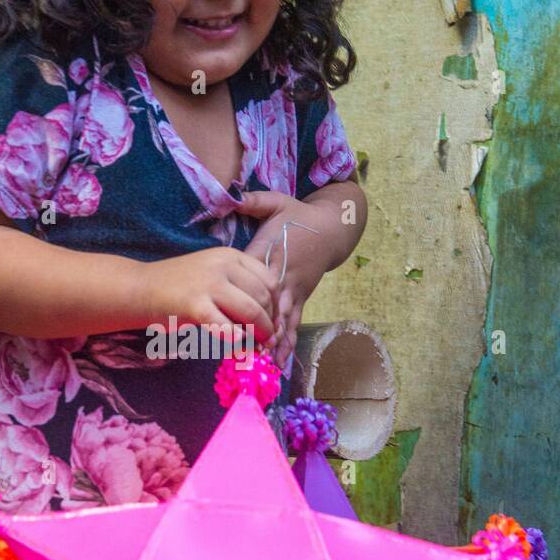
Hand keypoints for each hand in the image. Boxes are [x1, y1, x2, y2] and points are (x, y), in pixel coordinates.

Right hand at [138, 245, 279, 347]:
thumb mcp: (213, 273)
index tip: (271, 321)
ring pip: (251, 312)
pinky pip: (228, 328)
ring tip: (255, 345)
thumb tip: (269, 316)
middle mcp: (223, 266)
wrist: (140, 289)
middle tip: (266, 340)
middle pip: (264, 297)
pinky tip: (236, 346)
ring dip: (258, 334)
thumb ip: (239, 286)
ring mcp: (209, 285)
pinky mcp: (195, 306)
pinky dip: (237, 341)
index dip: (276, 305)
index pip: (269, 280)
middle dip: (269, 322)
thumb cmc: (179, 286)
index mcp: (230, 256)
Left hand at [239, 189, 329, 368]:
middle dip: (258, 327)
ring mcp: (294, 290)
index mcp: (270, 253)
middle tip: (245, 348)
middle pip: (267, 304)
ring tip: (264, 364)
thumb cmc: (298, 216)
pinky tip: (279, 362)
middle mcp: (282, 276)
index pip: (251, 276)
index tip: (227, 310)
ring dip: (273, 341)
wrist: (331, 228)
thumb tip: (230, 195)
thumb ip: (252, 201)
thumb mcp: (276, 201)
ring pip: (282, 319)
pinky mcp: (301, 298)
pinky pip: (293, 323)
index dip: (240, 293)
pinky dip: (286, 342)